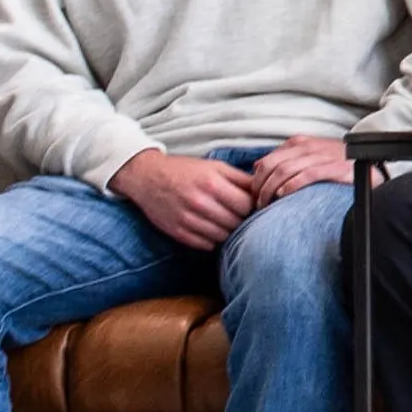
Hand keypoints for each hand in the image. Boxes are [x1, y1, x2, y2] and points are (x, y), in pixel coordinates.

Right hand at [114, 149, 256, 248]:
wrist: (147, 177)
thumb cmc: (186, 170)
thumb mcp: (215, 167)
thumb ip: (241, 179)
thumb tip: (265, 191)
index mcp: (212, 184)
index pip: (247, 205)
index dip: (253, 206)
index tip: (252, 204)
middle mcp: (200, 203)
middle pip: (237, 222)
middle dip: (242, 219)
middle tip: (239, 214)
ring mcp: (187, 220)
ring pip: (223, 236)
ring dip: (228, 230)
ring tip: (225, 220)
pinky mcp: (177, 232)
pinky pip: (206, 245)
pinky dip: (212, 239)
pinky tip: (211, 228)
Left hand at [246, 134, 351, 201]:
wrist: (370, 170)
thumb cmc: (336, 166)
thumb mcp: (309, 158)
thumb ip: (286, 159)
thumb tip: (256, 166)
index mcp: (301, 143)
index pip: (267, 159)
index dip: (256, 179)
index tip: (254, 195)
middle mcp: (311, 147)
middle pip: (273, 164)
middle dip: (260, 186)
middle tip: (258, 203)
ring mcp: (324, 156)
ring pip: (286, 170)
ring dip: (271, 189)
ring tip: (267, 204)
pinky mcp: (337, 168)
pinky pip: (308, 175)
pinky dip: (292, 185)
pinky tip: (284, 195)